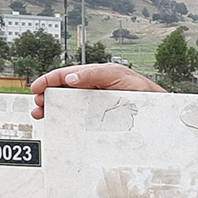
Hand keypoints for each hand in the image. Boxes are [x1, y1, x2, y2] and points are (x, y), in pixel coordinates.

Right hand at [29, 63, 165, 118]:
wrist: (161, 113)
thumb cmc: (144, 92)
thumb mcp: (120, 77)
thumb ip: (96, 74)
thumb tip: (71, 78)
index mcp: (97, 75)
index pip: (67, 75)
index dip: (49, 80)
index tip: (36, 87)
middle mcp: (95, 88)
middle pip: (64, 90)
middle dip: (47, 95)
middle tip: (38, 105)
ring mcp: (98, 102)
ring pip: (69, 104)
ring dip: (53, 108)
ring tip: (42, 114)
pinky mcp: (102, 116)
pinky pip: (80, 117)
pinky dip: (66, 118)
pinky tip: (60, 122)